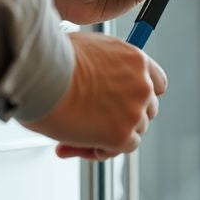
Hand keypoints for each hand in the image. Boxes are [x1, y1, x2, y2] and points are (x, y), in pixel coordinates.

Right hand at [20, 31, 166, 159]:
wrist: (41, 72)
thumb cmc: (54, 58)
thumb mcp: (91, 49)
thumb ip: (107, 67)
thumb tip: (100, 83)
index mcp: (136, 60)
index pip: (157, 83)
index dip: (141, 96)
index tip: (126, 102)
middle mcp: (142, 84)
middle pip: (147, 110)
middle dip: (125, 118)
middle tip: (96, 123)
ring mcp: (134, 110)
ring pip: (135, 131)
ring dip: (111, 135)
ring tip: (77, 134)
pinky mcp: (121, 134)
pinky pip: (122, 148)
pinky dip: (104, 150)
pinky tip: (78, 144)